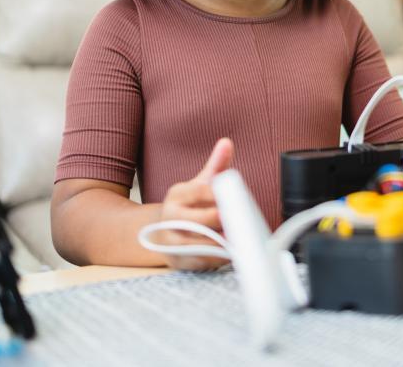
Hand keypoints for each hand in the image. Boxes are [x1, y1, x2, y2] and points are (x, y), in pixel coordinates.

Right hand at [157, 138, 233, 269]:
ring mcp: (172, 240)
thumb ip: (216, 166)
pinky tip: (231, 252)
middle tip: (240, 219)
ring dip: (220, 241)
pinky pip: (199, 260)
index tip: (235, 197)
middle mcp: (171, 217)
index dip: (219, 195)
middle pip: (197, 219)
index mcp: (177, 195)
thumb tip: (227, 142)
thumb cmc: (188, 207)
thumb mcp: (199, 184)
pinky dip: (216, 258)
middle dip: (219, 220)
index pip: (199, 191)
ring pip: (198, 242)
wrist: (162, 234)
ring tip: (239, 237)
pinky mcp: (178, 259)